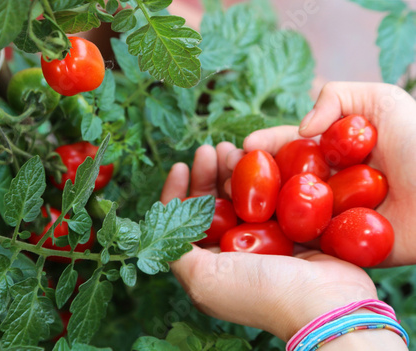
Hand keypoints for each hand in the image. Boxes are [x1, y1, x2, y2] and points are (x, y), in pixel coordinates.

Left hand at [161, 143, 377, 341]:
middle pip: (213, 203)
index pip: (185, 223)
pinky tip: (261, 159)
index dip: (177, 193)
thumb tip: (158, 230)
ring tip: (232, 149)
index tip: (180, 167)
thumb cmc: (261, 292)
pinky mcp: (290, 228)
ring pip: (240, 195)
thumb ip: (176, 254)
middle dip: (207, 174)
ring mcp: (263, 239)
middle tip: (210, 150)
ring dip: (232, 170)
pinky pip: (271, 195)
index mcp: (209, 263)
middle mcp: (233, 250)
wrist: (325, 303)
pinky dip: (264, 177)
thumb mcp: (205, 280)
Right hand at [239, 82, 415, 265]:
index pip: (286, 148)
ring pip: (282, 213)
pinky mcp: (338, 246)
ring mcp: (328, 217)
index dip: (261, 148)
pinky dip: (277, 241)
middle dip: (247, 180)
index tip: (240, 149)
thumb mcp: (382, 101)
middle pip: (276, 182)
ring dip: (254, 212)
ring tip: (230, 208)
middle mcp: (323, 185)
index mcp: (330, 153)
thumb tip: (301, 130)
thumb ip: (338, 96)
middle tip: (223, 178)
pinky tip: (252, 238)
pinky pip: (303, 244)